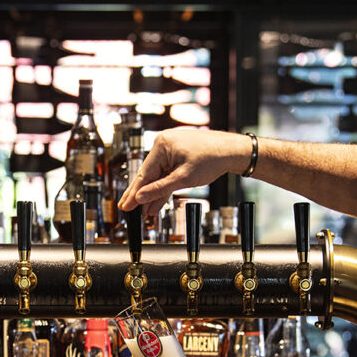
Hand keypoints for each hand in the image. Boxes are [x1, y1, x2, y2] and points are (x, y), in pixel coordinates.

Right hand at [117, 129, 251, 216]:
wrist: (232, 151)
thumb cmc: (212, 159)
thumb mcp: (184, 179)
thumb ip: (160, 189)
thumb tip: (141, 197)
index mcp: (162, 145)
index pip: (144, 174)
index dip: (134, 193)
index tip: (125, 206)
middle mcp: (164, 144)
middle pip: (148, 175)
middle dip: (139, 194)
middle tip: (126, 208)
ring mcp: (171, 150)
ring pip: (158, 176)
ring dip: (152, 194)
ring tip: (143, 212)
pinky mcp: (178, 155)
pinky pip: (166, 173)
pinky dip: (163, 187)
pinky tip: (155, 202)